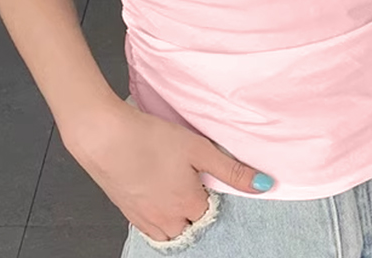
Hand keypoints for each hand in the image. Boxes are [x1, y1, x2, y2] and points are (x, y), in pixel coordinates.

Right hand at [59, 98, 273, 241]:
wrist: (105, 138)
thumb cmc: (152, 140)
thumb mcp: (199, 149)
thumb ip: (231, 170)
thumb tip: (265, 185)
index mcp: (188, 205)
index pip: (210, 213)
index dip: (213, 196)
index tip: (210, 180)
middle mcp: (167, 220)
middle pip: (190, 227)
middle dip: (196, 213)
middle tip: (195, 185)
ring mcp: (144, 219)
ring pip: (170, 232)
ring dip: (178, 219)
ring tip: (177, 191)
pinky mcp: (126, 212)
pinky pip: (150, 228)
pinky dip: (158, 219)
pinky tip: (156, 194)